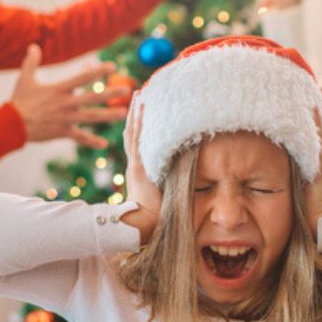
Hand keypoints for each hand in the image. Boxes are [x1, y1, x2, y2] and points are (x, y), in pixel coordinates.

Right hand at [10, 45, 130, 148]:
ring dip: (108, 116)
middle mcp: (66, 103)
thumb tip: (34, 46)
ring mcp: (66, 119)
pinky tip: (104, 144)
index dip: (99, 71)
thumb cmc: (19, 101)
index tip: (113, 67)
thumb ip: (31, 62)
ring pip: (91, 117)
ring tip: (123, 114)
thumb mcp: (24, 78)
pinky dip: (91, 141)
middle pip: (93, 98)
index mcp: (60, 89)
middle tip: (126, 90)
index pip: (83, 78)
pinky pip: (80, 137)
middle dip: (110, 94)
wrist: (12, 125)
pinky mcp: (63, 132)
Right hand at [120, 96, 160, 243]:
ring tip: (138, 96)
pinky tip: (140, 109)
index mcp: (140, 172)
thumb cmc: (156, 216)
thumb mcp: (164, 196)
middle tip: (138, 96)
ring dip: (136, 114)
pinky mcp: (138, 166)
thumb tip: (187, 178)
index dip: (140, 128)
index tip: (143, 112)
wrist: (142, 226)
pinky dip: (138, 124)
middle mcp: (136, 165)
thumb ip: (171, 185)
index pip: (139, 145)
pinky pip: (137, 140)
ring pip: (134, 133)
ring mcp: (136, 164)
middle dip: (135, 115)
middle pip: (133, 134)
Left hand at [305, 90, 321, 230]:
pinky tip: (312, 114)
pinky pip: (318, 147)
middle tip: (317, 86)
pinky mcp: (320, 173)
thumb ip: (308, 172)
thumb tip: (304, 160)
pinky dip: (317, 129)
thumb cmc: (316, 210)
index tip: (315, 96)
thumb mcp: (309, 186)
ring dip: (321, 112)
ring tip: (316, 92)